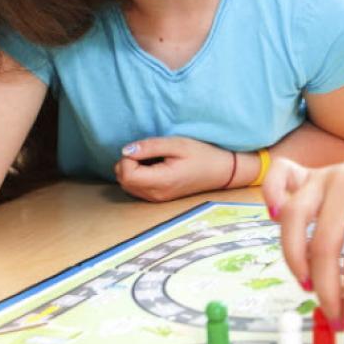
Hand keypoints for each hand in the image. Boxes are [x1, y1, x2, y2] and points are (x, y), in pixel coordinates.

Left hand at [115, 137, 233, 201]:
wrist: (220, 172)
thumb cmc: (201, 155)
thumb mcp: (177, 144)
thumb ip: (150, 147)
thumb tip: (126, 150)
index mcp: (161, 181)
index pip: (126, 173)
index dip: (128, 158)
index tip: (143, 149)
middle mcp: (155, 194)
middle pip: (123, 180)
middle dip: (128, 163)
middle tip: (148, 152)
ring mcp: (156, 199)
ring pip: (127, 185)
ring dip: (132, 169)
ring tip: (153, 159)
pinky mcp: (157, 198)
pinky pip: (135, 188)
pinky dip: (138, 176)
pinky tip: (154, 167)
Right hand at [262, 152, 343, 335]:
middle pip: (325, 242)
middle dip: (327, 289)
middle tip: (334, 318)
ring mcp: (322, 176)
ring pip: (294, 217)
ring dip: (295, 258)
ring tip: (308, 287)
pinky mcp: (306, 176)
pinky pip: (277, 180)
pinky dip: (270, 198)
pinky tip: (274, 221)